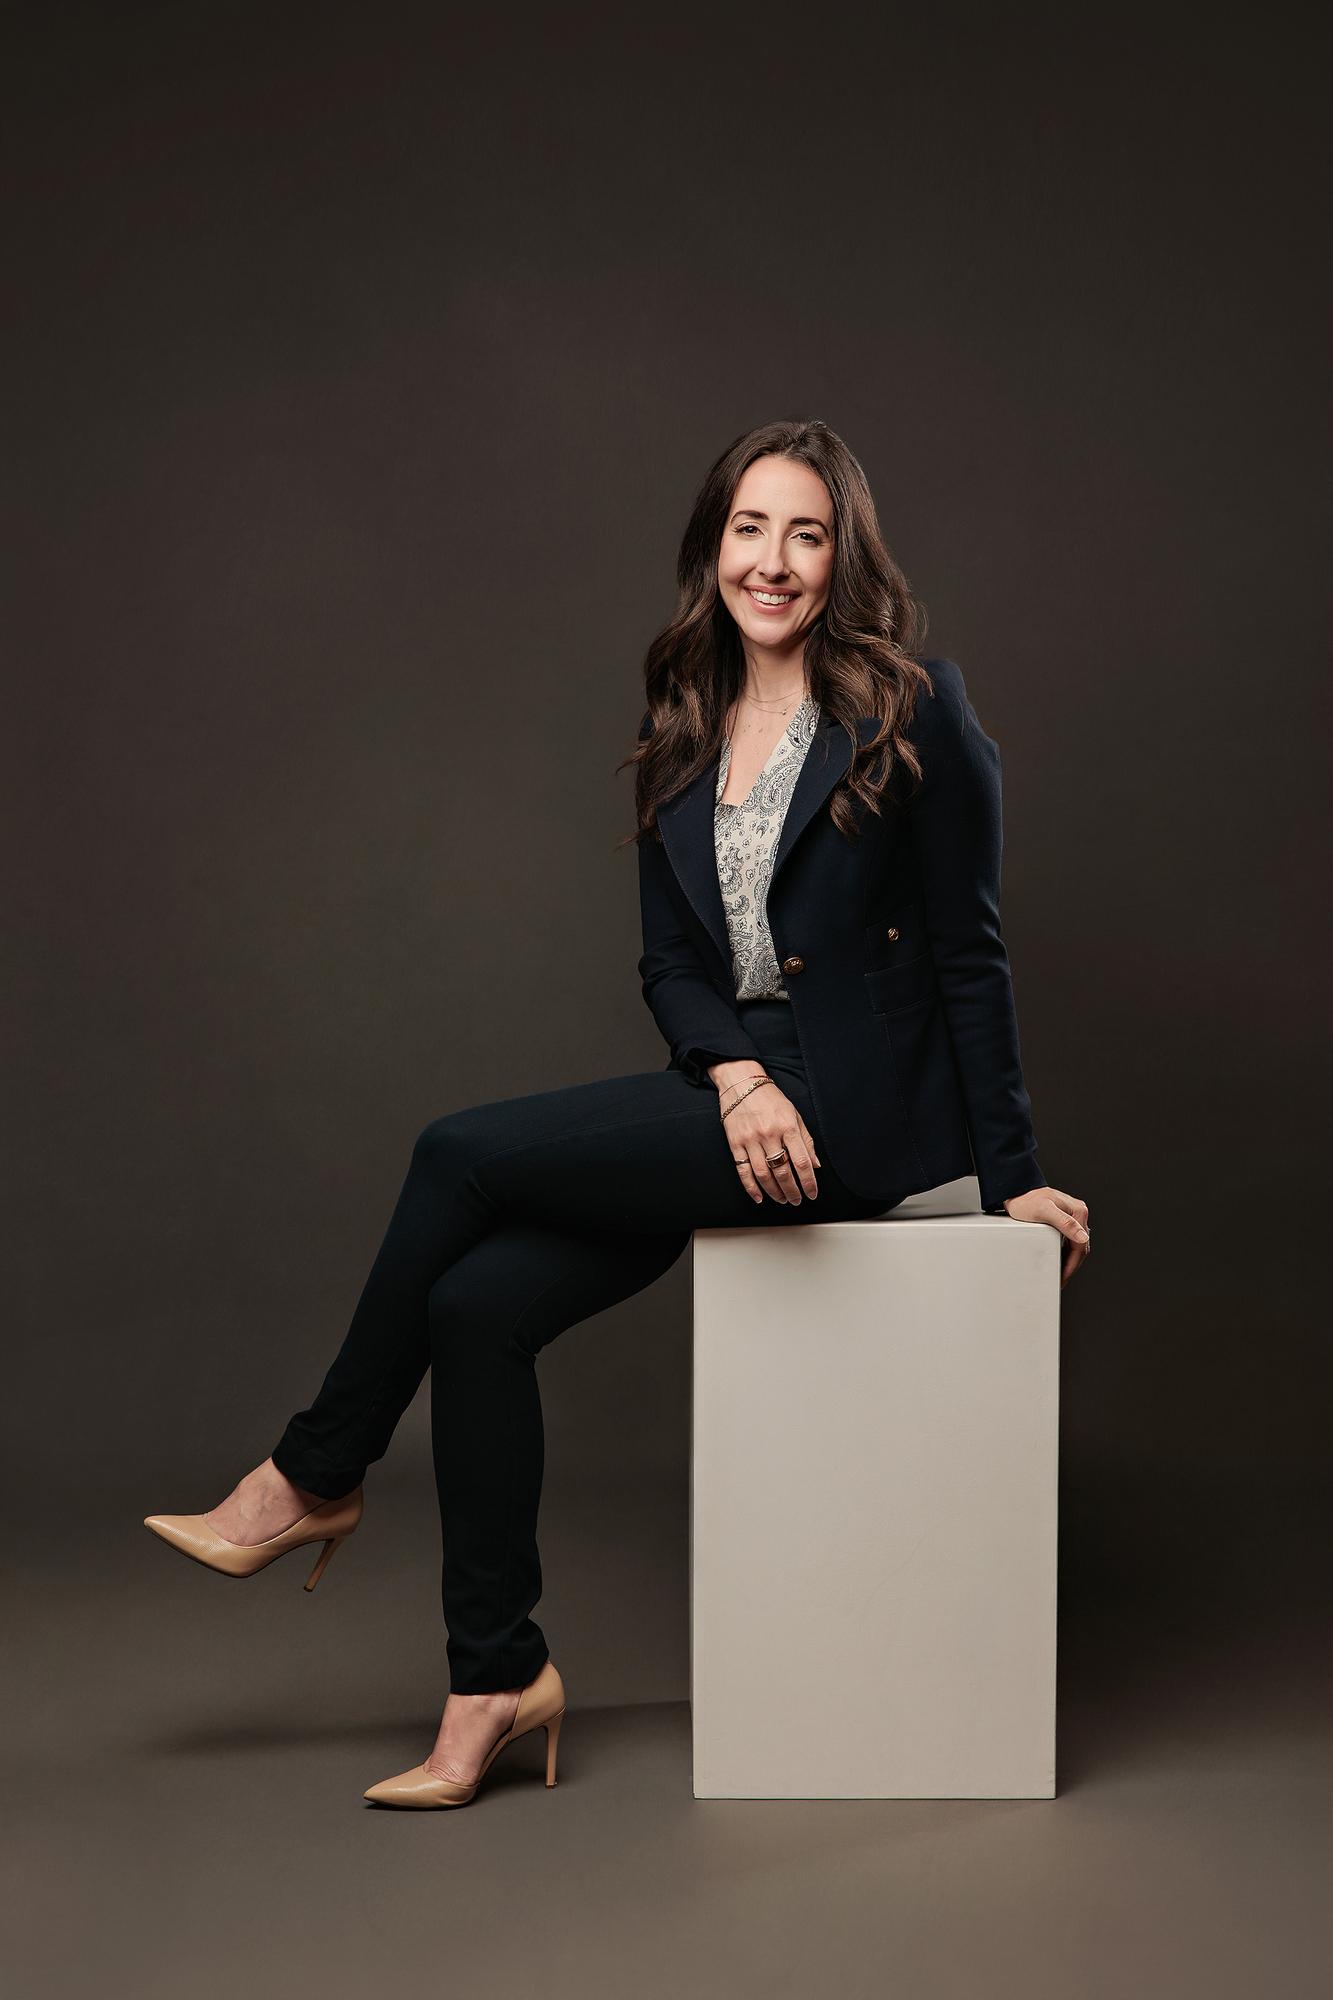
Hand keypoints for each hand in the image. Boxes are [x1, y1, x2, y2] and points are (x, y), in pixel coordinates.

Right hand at [721, 1079, 820, 1204]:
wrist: (741, 1083)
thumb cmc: (770, 1099)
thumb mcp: (794, 1115)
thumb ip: (806, 1140)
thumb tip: (815, 1165)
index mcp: (787, 1126)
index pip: (801, 1161)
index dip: (808, 1182)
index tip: (812, 1194)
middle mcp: (769, 1134)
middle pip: (782, 1171)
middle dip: (792, 1191)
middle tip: (797, 1200)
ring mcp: (750, 1140)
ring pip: (763, 1175)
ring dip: (774, 1192)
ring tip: (782, 1199)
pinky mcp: (735, 1143)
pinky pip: (743, 1170)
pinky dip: (751, 1187)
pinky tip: (759, 1197)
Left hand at [1001, 1184, 1090, 1288]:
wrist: (1017, 1191)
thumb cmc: (1026, 1200)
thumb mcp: (1044, 1212)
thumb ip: (1065, 1223)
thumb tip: (1083, 1238)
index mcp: (1078, 1212)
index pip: (1080, 1245)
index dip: (1072, 1265)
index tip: (1063, 1277)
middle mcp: (1078, 1213)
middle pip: (1080, 1246)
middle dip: (1071, 1266)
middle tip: (1061, 1280)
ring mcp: (1072, 1216)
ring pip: (1076, 1244)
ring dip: (1070, 1260)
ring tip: (1060, 1273)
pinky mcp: (1065, 1218)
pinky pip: (1069, 1239)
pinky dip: (1066, 1252)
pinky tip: (1059, 1259)